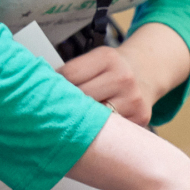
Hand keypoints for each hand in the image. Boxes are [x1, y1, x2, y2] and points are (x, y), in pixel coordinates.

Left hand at [57, 24, 189, 126]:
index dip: (54, 86)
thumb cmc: (113, 69)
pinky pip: (111, 130)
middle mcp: (123, 77)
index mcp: (107, 58)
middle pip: (81, 99)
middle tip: (52, 113)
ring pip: (95, 118)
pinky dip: (99, 132)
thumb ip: (74, 72)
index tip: (45, 94)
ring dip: (81, 122)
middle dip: (66, 106)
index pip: (69, 75)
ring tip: (71, 124)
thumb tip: (41, 91)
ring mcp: (133, 100)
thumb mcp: (96, 59)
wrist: (147, 72)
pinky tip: (91, 131)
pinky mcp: (140, 118)